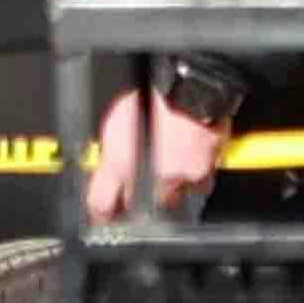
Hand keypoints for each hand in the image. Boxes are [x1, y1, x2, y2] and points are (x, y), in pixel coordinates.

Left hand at [86, 85, 228, 221]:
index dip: (101, 212)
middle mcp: (146, 178)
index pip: (102, 203)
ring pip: (171, 199)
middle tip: (141, 186)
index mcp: (119, 163)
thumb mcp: (117, 120)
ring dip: (169, 189)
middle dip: (138, 203)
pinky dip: (195, 178)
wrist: (190, 86)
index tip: (102, 215)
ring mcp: (176, 180)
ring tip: (171, 165)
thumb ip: (113, 150)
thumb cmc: (153, 94)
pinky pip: (197, 186)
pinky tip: (192, 160)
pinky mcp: (202, 177)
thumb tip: (110, 165)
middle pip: (139, 211)